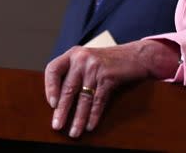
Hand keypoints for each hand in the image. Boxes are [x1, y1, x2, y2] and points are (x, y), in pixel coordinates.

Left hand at [44, 39, 179, 137]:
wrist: (136, 55)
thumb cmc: (109, 61)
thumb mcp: (88, 60)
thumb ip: (74, 72)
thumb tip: (58, 99)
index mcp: (73, 54)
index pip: (53, 69)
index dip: (49, 87)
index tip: (51, 103)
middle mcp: (82, 59)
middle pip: (68, 88)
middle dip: (62, 110)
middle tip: (57, 125)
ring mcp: (95, 68)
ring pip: (83, 98)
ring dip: (78, 118)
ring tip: (74, 131)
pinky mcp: (108, 77)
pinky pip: (98, 100)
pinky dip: (93, 115)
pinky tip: (89, 125)